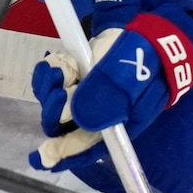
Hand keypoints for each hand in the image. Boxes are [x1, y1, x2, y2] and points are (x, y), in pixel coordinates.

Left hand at [27, 10, 192, 172]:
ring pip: (53, 101)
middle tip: (59, 91)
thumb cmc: (146, 62)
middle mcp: (95, 114)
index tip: (43, 158)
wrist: (149, 33)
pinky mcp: (76, 75)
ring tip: (61, 68)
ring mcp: (84, 94)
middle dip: (54, 110)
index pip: (87, 147)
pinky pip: (52, 81)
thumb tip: (78, 119)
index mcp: (114, 127)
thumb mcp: (130, 81)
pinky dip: (49, 72)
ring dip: (50, 87)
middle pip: (63, 124)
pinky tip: (58, 62)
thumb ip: (107, 99)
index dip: (65, 154)